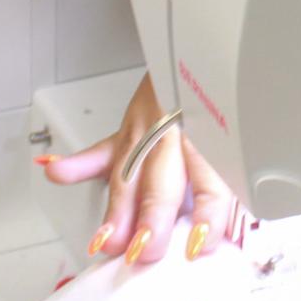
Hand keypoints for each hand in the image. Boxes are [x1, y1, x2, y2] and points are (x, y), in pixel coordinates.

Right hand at [39, 73, 235, 267]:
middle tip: (144, 249)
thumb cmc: (224, 103)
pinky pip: (102, 147)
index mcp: (215, 134)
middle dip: (151, 215)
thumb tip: (238, 232)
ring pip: (130, 170)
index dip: (208, 213)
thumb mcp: (244, 137)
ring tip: (107, 241)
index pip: (214, 178)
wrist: (204, 50)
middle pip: (164, 175)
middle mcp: (179, 128)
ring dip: (117, 208)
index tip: (199, 242)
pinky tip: (56, 172)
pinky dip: (77, 163)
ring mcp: (149, 127)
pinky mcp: (130, 127)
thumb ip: (236, 183)